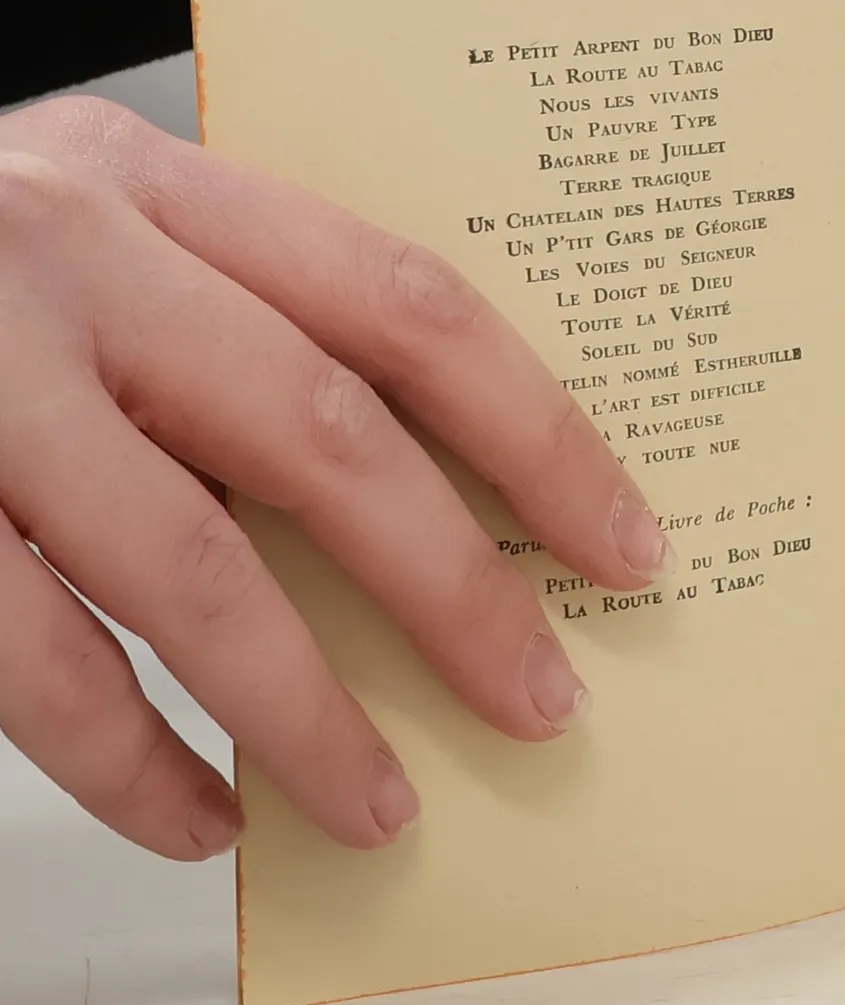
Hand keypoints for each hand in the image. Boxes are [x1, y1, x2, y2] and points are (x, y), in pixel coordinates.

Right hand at [0, 98, 671, 859]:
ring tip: (383, 810)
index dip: (538, 432)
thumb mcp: (81, 233)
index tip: (625, 541)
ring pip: (185, 569)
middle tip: (544, 701)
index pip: (406, 305)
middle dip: (454, 590)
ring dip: (304, 710)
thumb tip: (423, 493)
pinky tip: (199, 821)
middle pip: (323, 437)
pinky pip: (27, 661)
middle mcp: (67, 258)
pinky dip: (126, 763)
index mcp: (153, 183)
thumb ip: (225, 319)